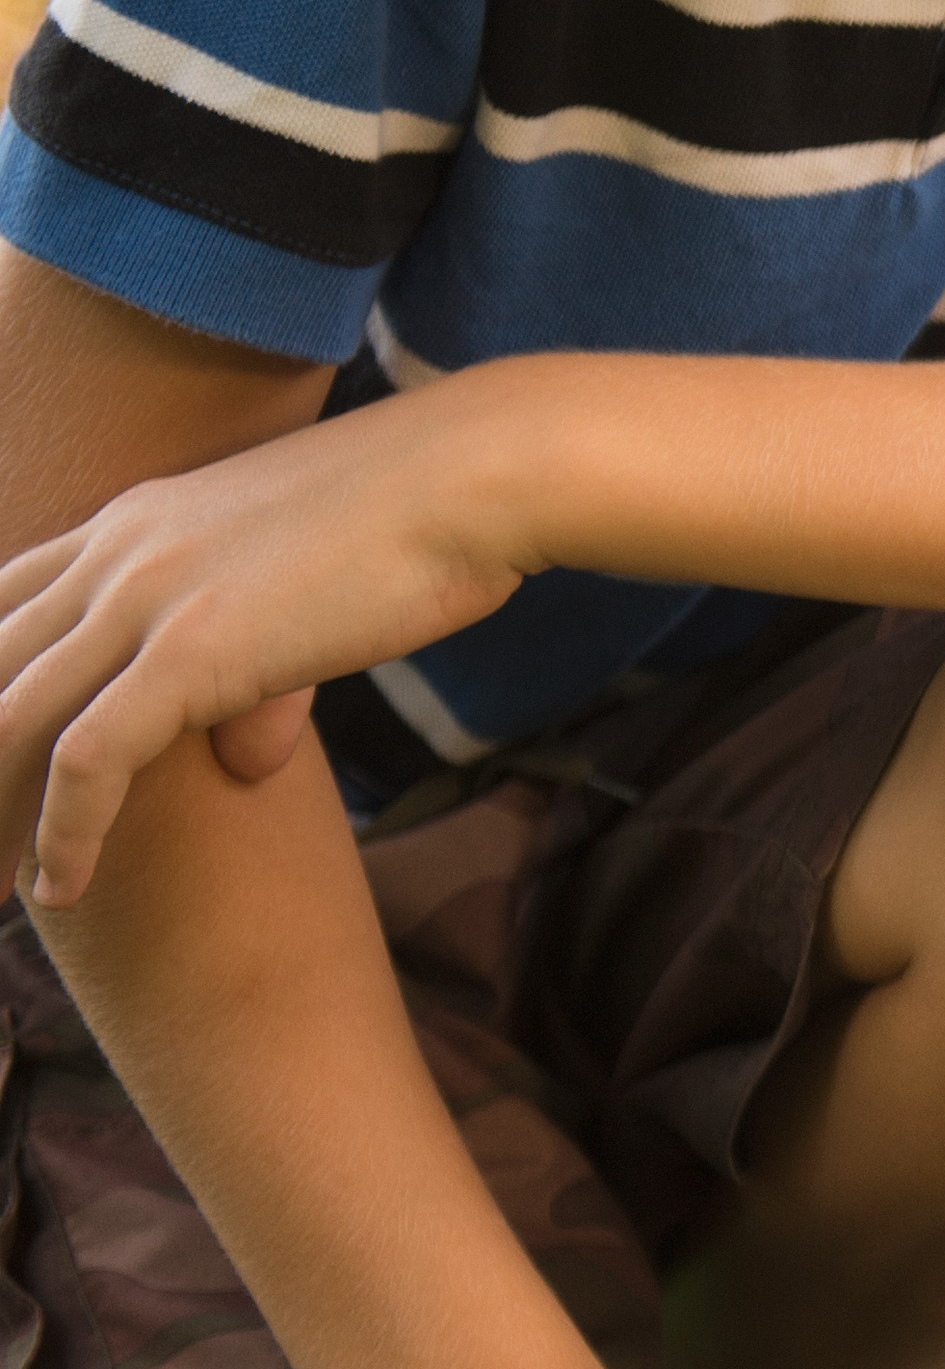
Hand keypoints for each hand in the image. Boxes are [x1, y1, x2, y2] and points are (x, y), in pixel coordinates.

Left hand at [1, 382, 534, 906]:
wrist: (475, 476)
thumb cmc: (422, 519)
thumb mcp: (306, 590)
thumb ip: (257, 674)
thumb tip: (250, 757)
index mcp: (130, 527)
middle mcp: (112, 556)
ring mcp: (144, 600)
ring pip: (6, 724)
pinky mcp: (191, 651)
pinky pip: (86, 758)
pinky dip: (61, 835)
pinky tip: (57, 892)